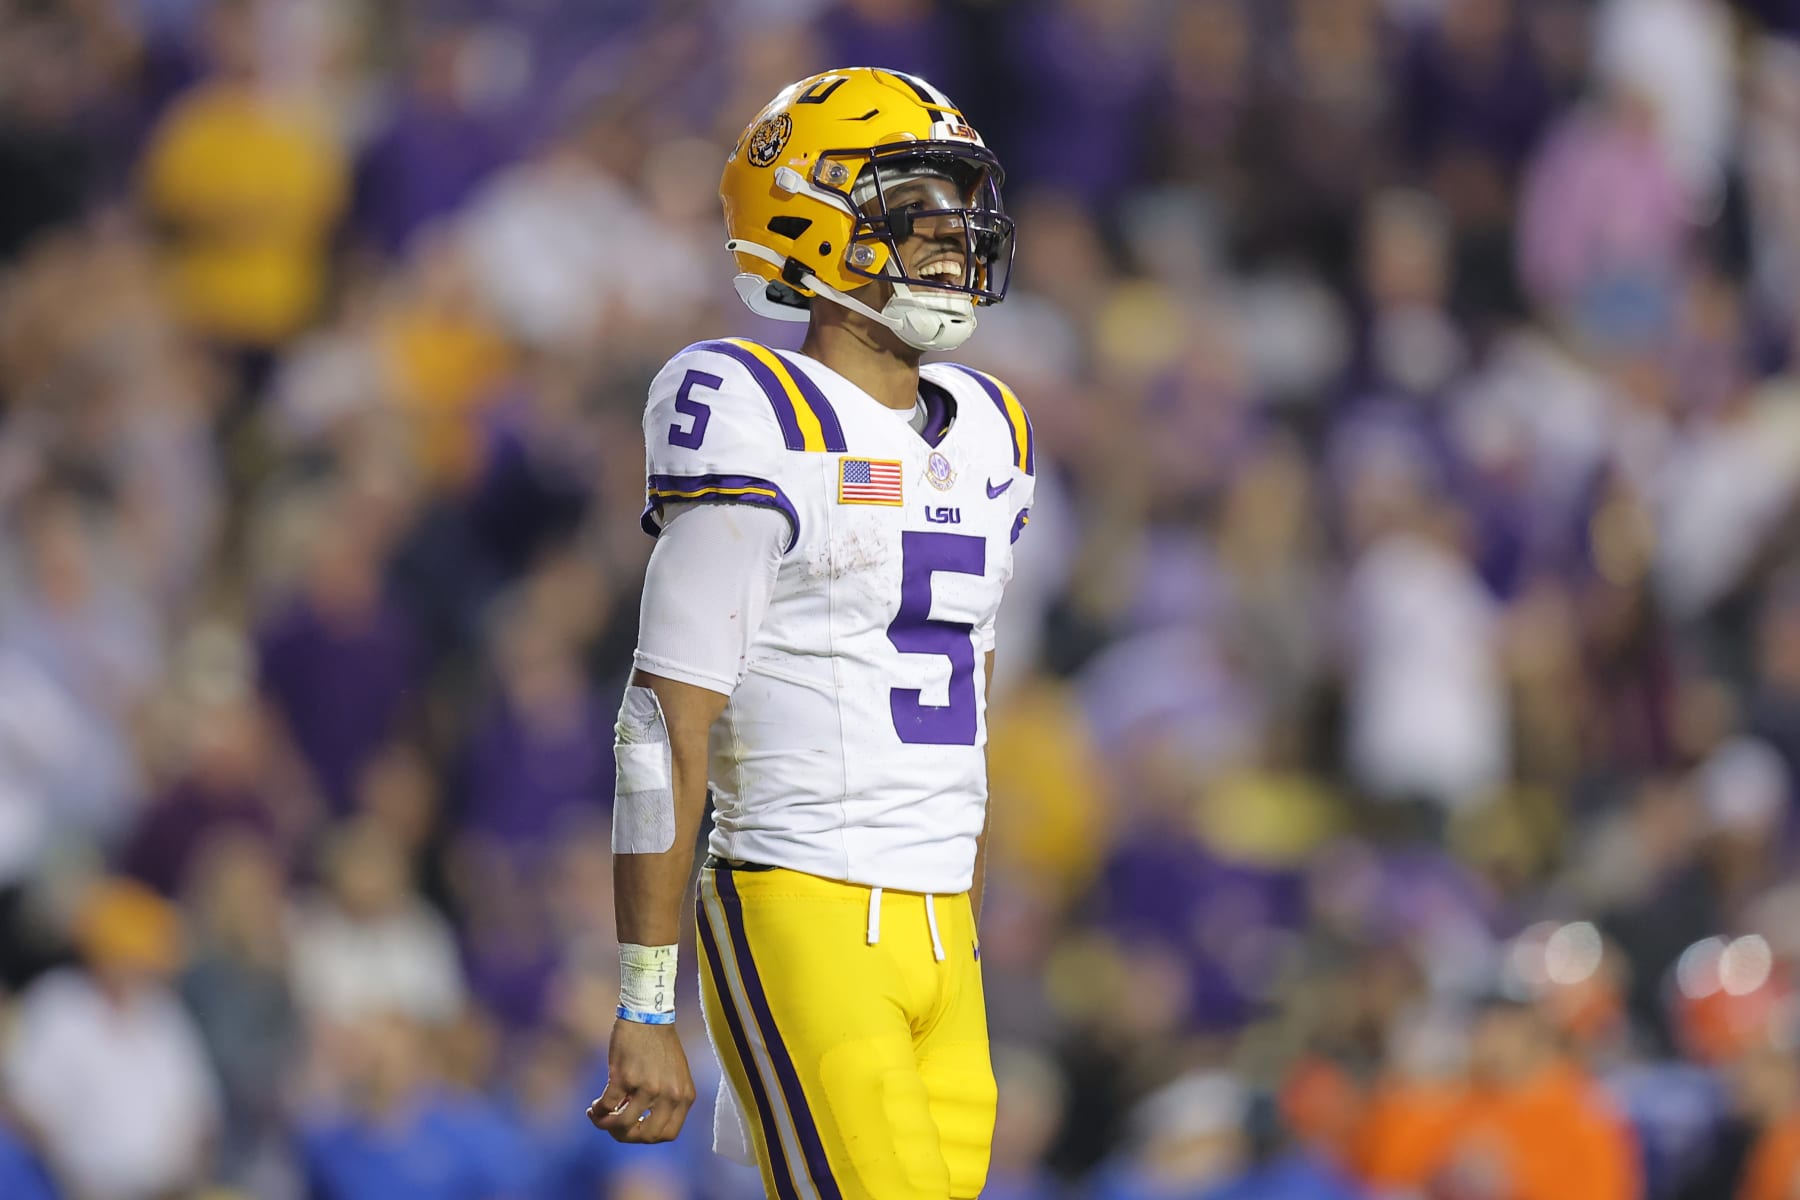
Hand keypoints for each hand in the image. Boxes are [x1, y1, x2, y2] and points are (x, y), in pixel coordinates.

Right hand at [587, 1019, 696, 1143]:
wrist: (648, 1015)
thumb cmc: (659, 1044)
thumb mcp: (675, 1076)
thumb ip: (665, 1100)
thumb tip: (638, 1126)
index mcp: (685, 1096)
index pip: (669, 1134)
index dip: (648, 1137)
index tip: (635, 1129)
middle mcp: (670, 1095)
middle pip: (646, 1135)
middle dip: (626, 1135)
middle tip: (613, 1127)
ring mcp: (648, 1087)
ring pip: (623, 1124)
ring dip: (606, 1125)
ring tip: (598, 1116)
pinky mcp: (625, 1077)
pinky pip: (608, 1107)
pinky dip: (598, 1111)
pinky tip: (594, 1106)